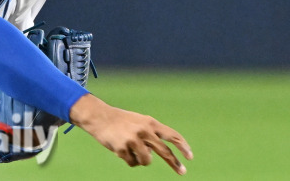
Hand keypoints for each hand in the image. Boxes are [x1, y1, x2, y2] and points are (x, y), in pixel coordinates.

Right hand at [70, 94, 192, 174]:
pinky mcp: (123, 148)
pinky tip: (120, 149)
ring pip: (147, 161)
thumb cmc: (121, 120)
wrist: (99, 117)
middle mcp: (144, 131)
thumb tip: (161, 154)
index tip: (190, 157)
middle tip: (182, 172)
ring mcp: (133, 140)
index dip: (182, 146)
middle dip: (175, 163)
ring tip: (131, 151)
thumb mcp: (139, 121)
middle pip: (165, 152)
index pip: (171, 135)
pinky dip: (128, 159)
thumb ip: (151, 134)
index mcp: (150, 123)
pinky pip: (132, 163)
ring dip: (141, 160)